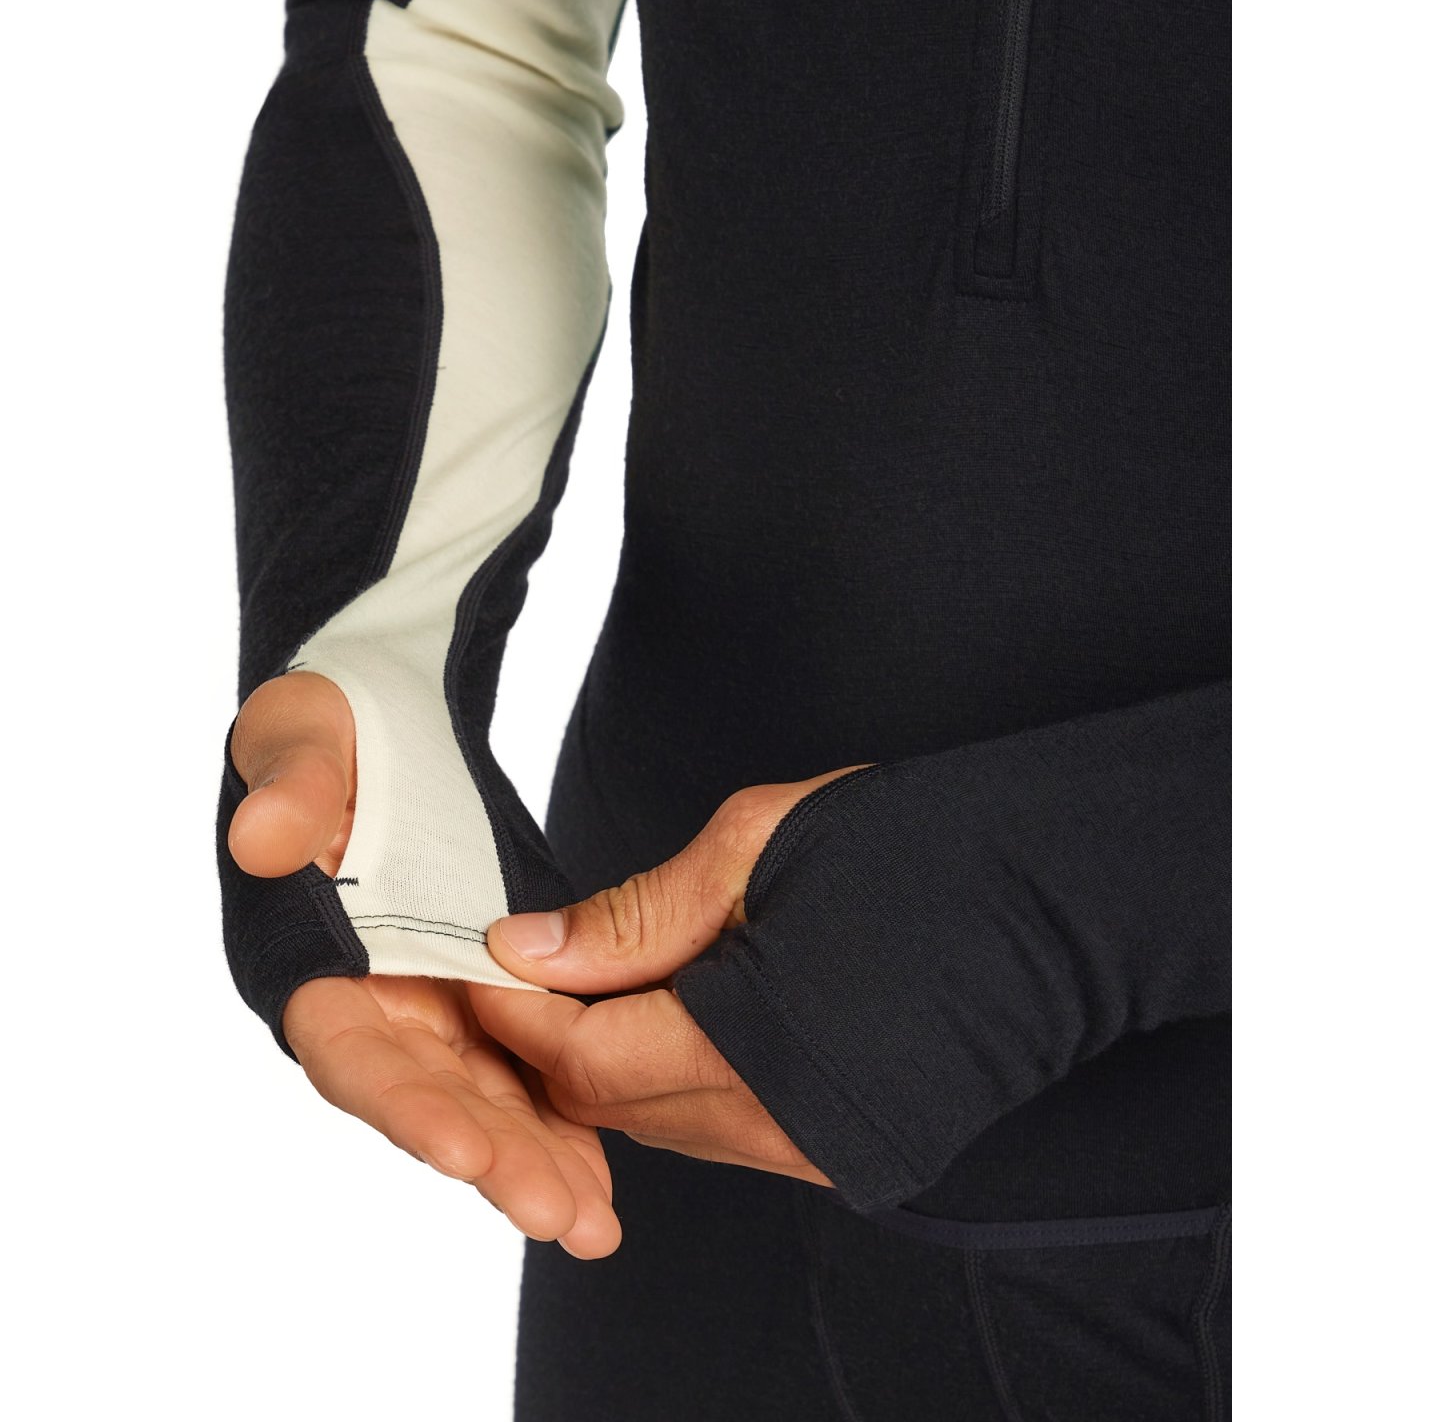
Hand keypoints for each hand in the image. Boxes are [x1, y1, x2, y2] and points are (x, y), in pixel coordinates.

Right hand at [227, 671, 620, 1257]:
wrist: (380, 730)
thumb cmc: (329, 731)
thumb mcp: (301, 737)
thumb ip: (288, 786)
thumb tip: (264, 838)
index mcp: (313, 961)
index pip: (350, 1049)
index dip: (401, 1102)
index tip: (462, 1146)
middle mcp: (372, 1005)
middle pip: (428, 1098)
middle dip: (489, 1156)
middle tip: (558, 1214)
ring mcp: (429, 1009)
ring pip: (483, 1099)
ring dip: (534, 1160)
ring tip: (594, 1222)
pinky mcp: (482, 998)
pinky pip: (524, 1068)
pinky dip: (561, 1120)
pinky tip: (603, 1177)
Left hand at [470, 766, 874, 1184]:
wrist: (1054, 901)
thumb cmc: (915, 854)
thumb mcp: (753, 848)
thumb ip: (634, 915)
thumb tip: (532, 948)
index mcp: (747, 1053)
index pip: (579, 1063)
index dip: (519, 1013)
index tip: (488, 961)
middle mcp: (778, 1129)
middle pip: (611, 1106)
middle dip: (556, 1037)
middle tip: (536, 963)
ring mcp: (814, 1152)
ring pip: (661, 1123)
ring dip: (616, 1058)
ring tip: (608, 978)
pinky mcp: (843, 1151)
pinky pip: (720, 1129)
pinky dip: (677, 1077)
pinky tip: (682, 1010)